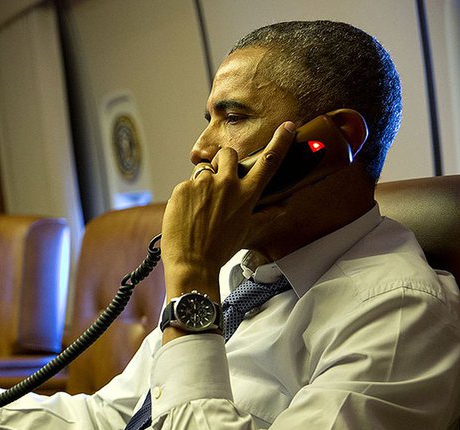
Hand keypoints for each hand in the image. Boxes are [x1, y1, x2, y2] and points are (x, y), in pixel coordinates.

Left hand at [161, 121, 296, 294]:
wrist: (192, 263)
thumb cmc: (220, 249)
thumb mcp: (247, 231)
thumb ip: (267, 215)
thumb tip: (284, 207)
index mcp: (246, 195)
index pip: (268, 162)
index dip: (280, 142)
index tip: (287, 126)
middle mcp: (226, 185)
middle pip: (227, 154)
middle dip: (224, 161)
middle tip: (218, 179)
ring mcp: (203, 185)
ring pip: (203, 171)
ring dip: (203, 183)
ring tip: (200, 207)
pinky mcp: (182, 188)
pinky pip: (186, 185)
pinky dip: (186, 196)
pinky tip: (187, 214)